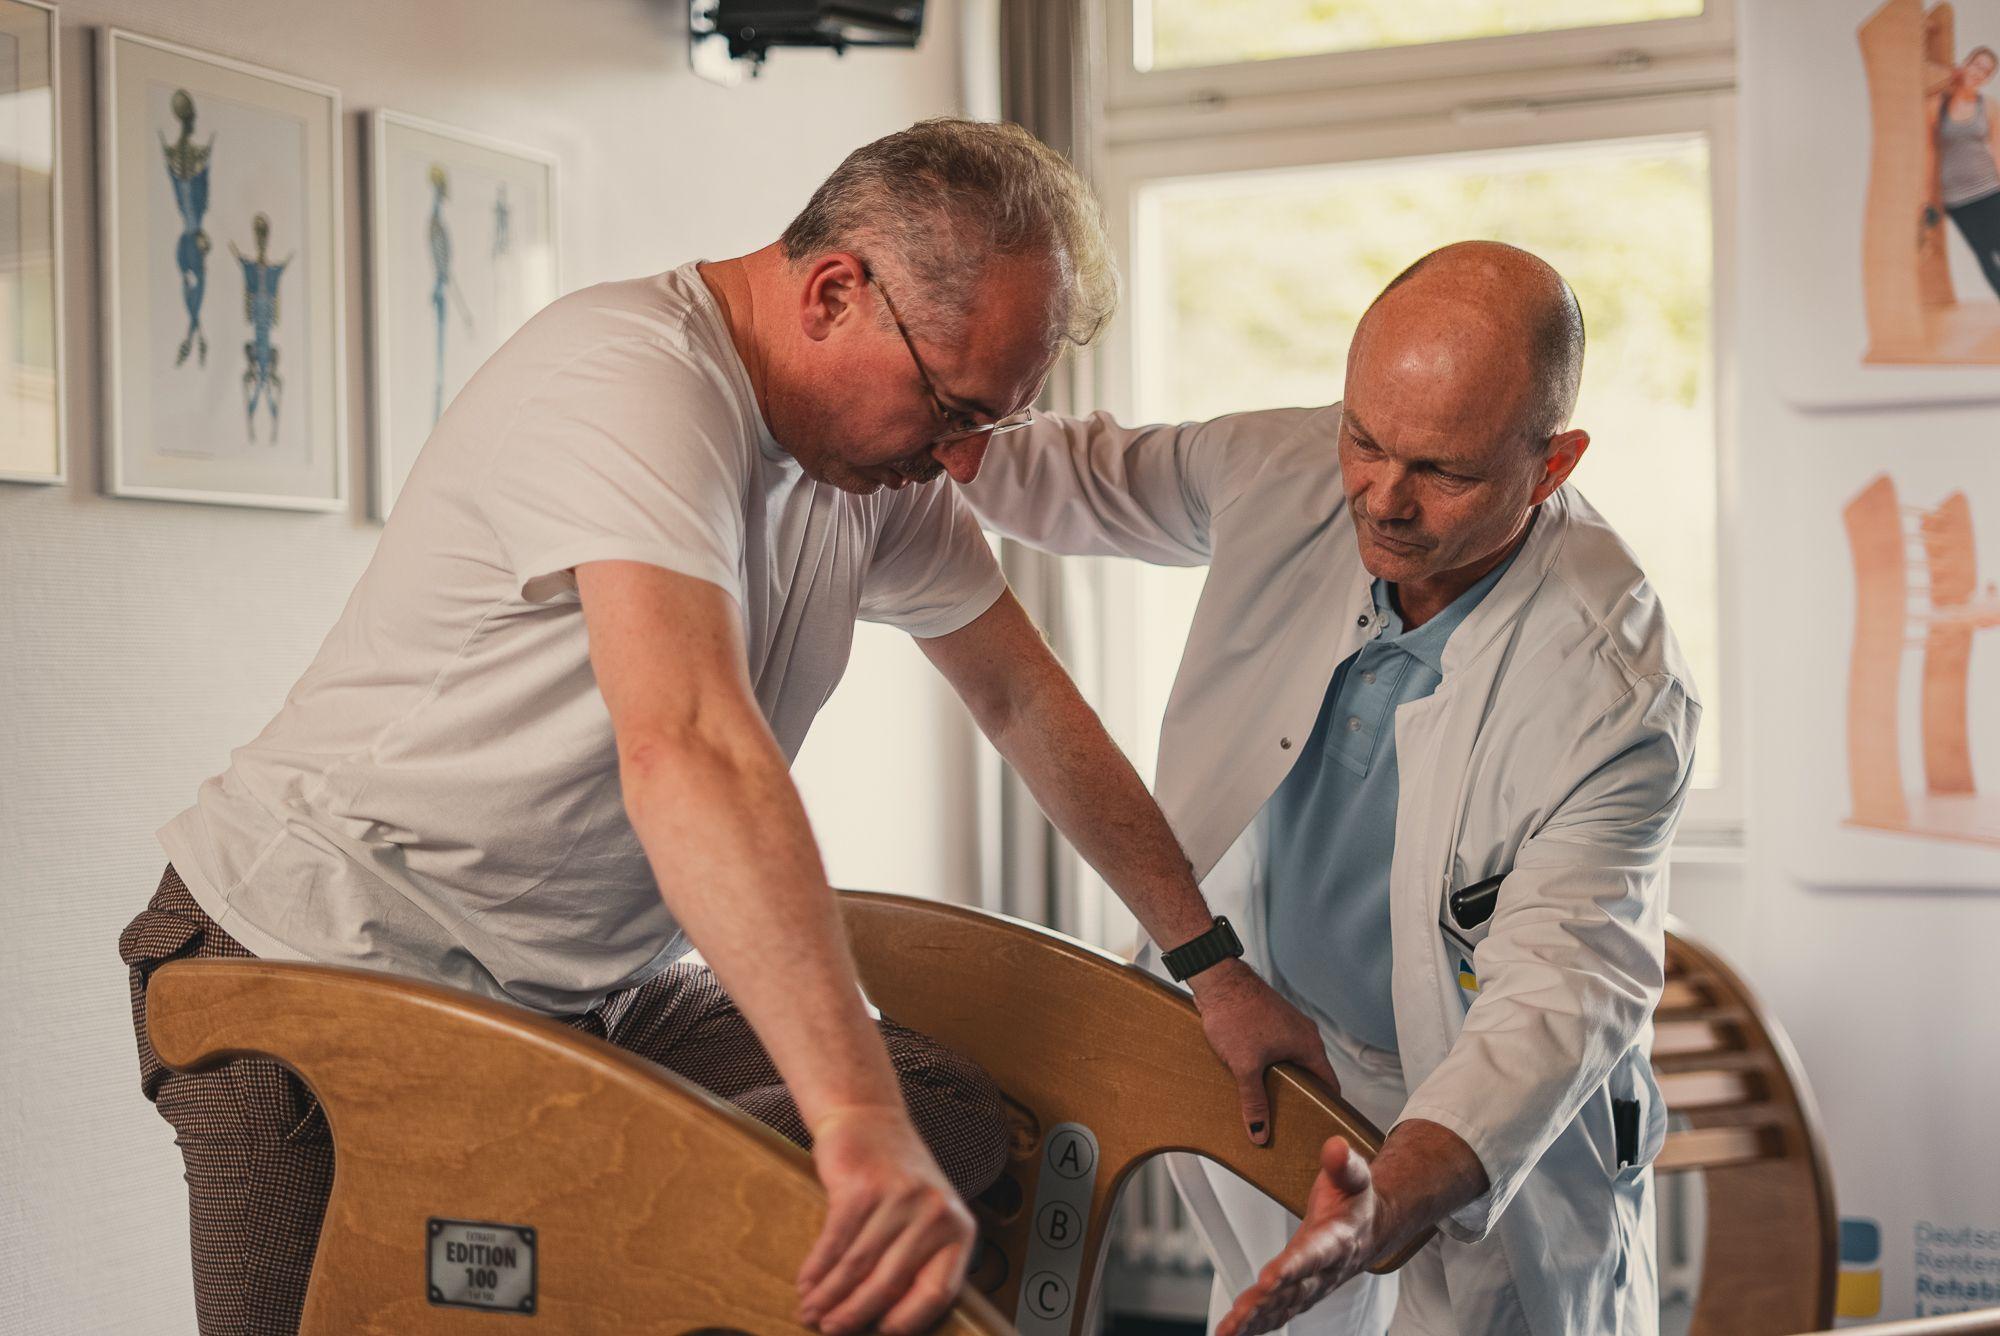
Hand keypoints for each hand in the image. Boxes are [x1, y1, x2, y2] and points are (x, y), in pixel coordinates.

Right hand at [795, 1105, 976, 1335]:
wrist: (870, 1119)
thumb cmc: (899, 1180)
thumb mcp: (926, 1217)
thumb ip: (918, 1261)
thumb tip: (886, 1319)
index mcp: (958, 1229)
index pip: (938, 1292)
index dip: (908, 1320)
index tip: (880, 1334)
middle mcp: (934, 1214)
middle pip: (890, 1282)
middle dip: (854, 1314)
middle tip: (830, 1332)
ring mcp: (898, 1198)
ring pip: (858, 1265)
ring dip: (829, 1296)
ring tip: (810, 1313)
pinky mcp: (861, 1187)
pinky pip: (834, 1240)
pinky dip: (816, 1268)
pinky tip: (805, 1283)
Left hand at [1190, 959, 1341, 1143]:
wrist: (1219, 980)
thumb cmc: (1237, 1015)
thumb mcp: (1245, 1066)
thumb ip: (1254, 1101)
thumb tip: (1259, 1134)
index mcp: (1309, 1046)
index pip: (1329, 1086)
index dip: (1325, 1108)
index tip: (1317, 1128)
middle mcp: (1304, 1035)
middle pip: (1309, 1076)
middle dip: (1299, 1099)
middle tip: (1289, 1125)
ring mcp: (1287, 1027)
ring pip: (1290, 1063)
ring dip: (1281, 1082)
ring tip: (1268, 1107)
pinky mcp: (1270, 1023)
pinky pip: (1276, 1052)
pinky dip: (1269, 1067)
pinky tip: (1252, 1080)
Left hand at [1215, 1137, 1380, 1335]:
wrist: (1372, 1228)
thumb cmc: (1356, 1200)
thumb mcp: (1355, 1175)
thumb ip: (1344, 1163)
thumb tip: (1335, 1147)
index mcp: (1338, 1240)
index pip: (1314, 1255)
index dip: (1293, 1268)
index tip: (1270, 1278)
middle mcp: (1326, 1270)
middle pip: (1294, 1290)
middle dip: (1266, 1303)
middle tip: (1239, 1315)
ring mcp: (1314, 1286)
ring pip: (1283, 1307)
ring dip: (1255, 1320)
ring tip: (1228, 1331)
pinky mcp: (1302, 1293)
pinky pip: (1280, 1313)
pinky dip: (1258, 1325)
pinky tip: (1236, 1333)